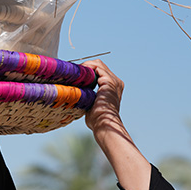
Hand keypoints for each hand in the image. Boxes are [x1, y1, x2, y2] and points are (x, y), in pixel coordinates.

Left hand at [81, 59, 150, 189]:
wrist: (104, 125)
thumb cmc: (97, 120)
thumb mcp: (91, 103)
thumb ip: (87, 95)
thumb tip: (74, 93)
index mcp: (113, 87)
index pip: (100, 71)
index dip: (87, 70)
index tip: (75, 75)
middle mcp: (116, 82)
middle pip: (99, 65)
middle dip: (85, 67)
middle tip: (74, 73)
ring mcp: (114, 81)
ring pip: (98, 64)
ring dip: (85, 66)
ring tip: (75, 73)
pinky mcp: (109, 82)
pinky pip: (97, 67)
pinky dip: (87, 68)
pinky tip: (79, 75)